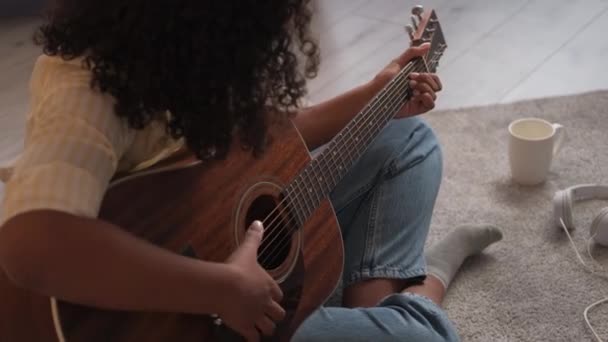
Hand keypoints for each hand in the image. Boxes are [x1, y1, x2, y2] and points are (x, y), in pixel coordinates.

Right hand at [220, 221, 285, 340]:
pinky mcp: (246, 326)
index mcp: (268, 286)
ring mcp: (257, 316)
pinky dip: (253, 339)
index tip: (271, 298)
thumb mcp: (248, 250)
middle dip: (274, 315)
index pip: (278, 295)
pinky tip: (250, 338)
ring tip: (260, 328)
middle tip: (268, 315)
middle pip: (278, 314)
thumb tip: (258, 222)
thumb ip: (254, 237)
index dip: (275, 297)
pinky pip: (254, 338)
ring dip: (266, 328)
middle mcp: (266, 303)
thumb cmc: (237, 267)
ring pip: (269, 328)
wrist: (225, 286)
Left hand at [372, 43, 442, 117]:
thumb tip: (427, 45)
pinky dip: (426, 98)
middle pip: (437, 85)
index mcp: (417, 79)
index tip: (412, 74)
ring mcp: (418, 100)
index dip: (428, 75)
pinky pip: (431, 105)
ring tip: (410, 89)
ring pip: (435, 94)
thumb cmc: (383, 80)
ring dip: (423, 88)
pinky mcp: (416, 109)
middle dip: (425, 80)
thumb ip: (412, 53)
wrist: (374, 94)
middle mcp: (420, 89)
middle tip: (409, 81)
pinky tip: (414, 97)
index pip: (434, 77)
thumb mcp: (398, 62)